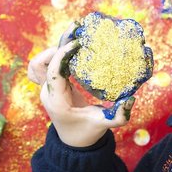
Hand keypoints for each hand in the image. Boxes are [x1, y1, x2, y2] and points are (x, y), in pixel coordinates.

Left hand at [28, 33, 134, 147]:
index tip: (77, 43)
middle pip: (42, 63)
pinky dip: (52, 54)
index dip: (62, 55)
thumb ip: (118, 115)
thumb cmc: (88, 132)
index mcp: (58, 101)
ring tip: (75, 35)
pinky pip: (44, 65)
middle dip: (58, 45)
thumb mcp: (104, 124)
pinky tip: (68, 46)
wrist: (74, 142)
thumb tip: (131, 99)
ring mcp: (47, 88)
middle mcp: (48, 92)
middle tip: (77, 30)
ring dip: (55, 47)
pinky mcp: (52, 84)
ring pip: (40, 62)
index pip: (53, 72)